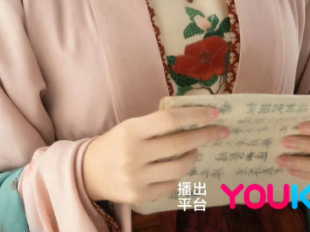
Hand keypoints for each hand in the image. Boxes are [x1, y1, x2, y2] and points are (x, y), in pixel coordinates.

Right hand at [82, 106, 229, 204]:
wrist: (87, 172)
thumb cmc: (115, 144)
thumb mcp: (130, 127)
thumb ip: (156, 125)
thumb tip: (194, 120)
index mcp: (131, 130)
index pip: (168, 119)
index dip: (194, 115)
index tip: (214, 112)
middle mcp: (134, 154)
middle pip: (179, 144)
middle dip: (205, 136)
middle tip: (221, 131)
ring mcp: (137, 178)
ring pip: (180, 168)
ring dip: (193, 157)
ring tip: (195, 150)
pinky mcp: (140, 196)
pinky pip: (172, 185)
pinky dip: (179, 175)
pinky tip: (177, 167)